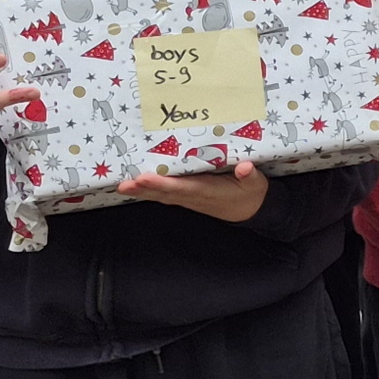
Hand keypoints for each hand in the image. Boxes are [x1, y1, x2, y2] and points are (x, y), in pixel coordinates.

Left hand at [121, 162, 270, 222]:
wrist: (252, 210)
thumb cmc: (252, 193)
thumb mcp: (256, 183)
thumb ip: (249, 175)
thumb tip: (245, 167)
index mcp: (209, 191)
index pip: (183, 188)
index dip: (163, 184)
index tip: (145, 178)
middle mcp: (195, 196)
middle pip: (166, 194)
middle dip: (145, 190)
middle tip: (123, 185)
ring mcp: (190, 198)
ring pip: (162, 196)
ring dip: (142, 192)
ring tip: (122, 186)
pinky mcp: (188, 197)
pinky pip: (166, 195)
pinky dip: (150, 191)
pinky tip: (136, 187)